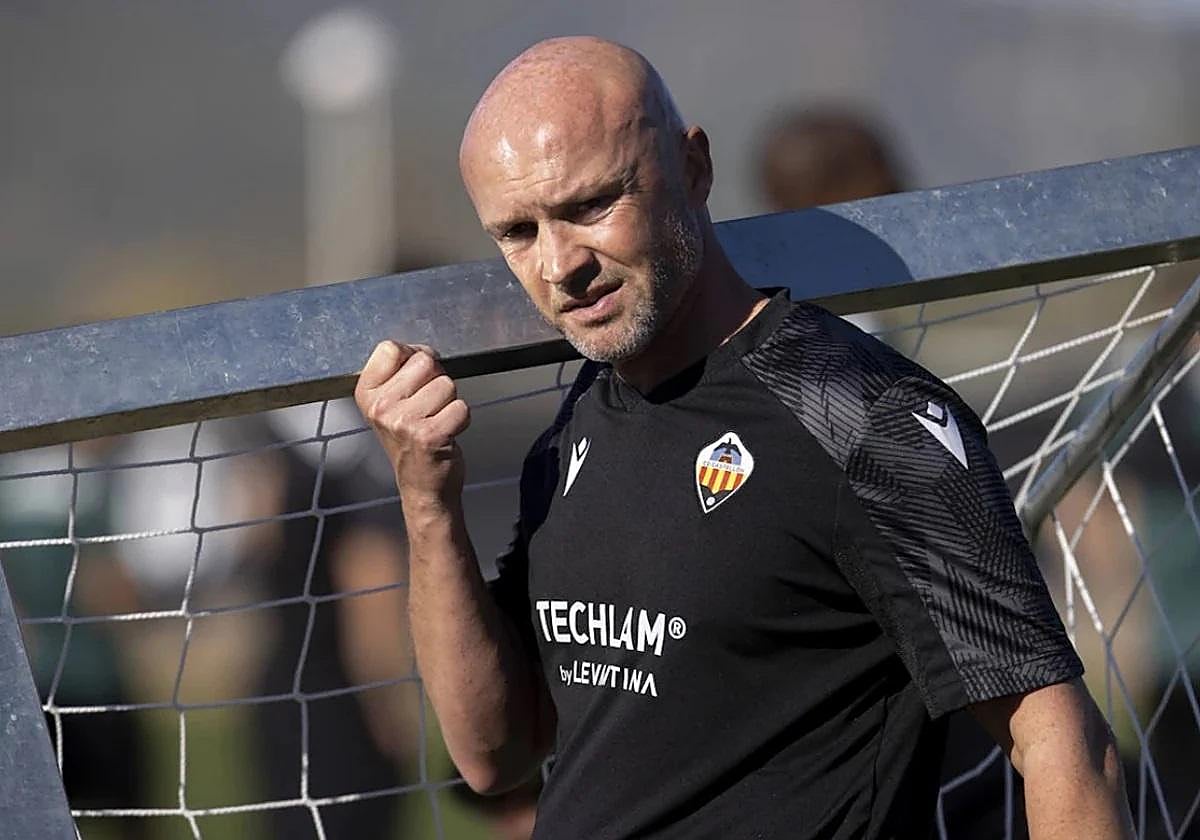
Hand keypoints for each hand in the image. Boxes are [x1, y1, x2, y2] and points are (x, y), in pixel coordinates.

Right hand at [355, 341, 469, 505]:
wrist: (421, 485)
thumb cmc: (411, 441)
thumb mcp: (391, 403)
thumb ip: (402, 370)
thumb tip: (422, 350)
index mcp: (367, 394)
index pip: (390, 348)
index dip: (412, 357)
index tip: (415, 379)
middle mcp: (380, 407)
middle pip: (425, 361)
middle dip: (435, 380)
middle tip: (428, 406)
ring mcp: (403, 422)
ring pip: (447, 384)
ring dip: (449, 402)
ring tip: (435, 420)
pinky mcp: (430, 435)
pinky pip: (462, 407)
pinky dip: (461, 419)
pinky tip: (446, 433)